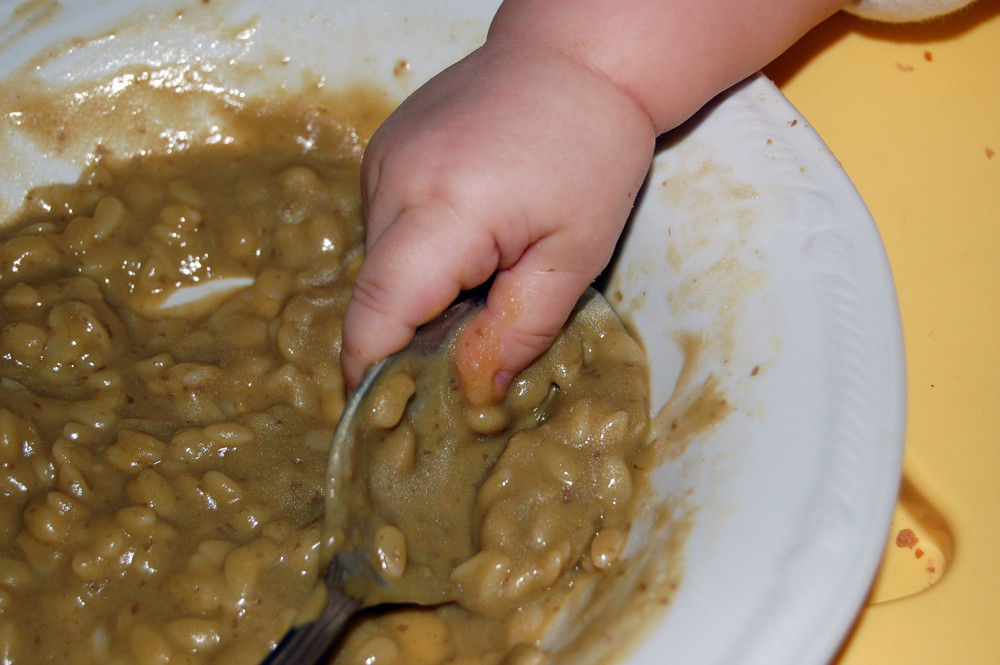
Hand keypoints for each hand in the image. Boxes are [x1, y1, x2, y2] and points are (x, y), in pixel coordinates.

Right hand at [340, 37, 654, 403]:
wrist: (576, 56)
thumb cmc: (591, 150)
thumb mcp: (574, 254)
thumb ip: (520, 329)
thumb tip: (472, 391)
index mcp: (444, 208)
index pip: (378, 311)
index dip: (373, 370)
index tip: (384, 412)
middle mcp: (395, 181)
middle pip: (379, 292)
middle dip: (414, 332)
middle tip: (477, 337)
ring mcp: (383, 160)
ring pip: (384, 261)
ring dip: (422, 286)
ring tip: (488, 266)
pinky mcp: (385, 150)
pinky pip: (390, 225)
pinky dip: (421, 249)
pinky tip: (472, 231)